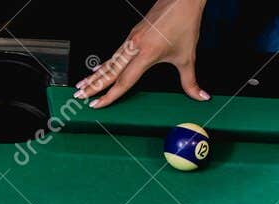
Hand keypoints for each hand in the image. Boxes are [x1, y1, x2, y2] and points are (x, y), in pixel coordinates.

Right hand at [74, 0, 207, 108]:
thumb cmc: (184, 23)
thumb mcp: (188, 56)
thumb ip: (191, 81)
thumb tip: (201, 97)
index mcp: (146, 54)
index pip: (124, 81)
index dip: (109, 95)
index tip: (97, 105)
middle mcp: (134, 46)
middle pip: (109, 71)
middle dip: (92, 86)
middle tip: (78, 97)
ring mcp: (132, 39)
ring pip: (109, 61)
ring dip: (94, 74)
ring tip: (81, 85)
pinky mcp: (133, 34)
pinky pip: (115, 53)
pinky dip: (105, 63)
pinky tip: (99, 69)